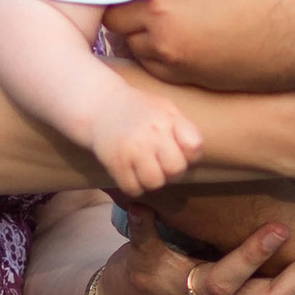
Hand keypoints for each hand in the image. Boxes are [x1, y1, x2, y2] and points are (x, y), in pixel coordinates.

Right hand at [88, 84, 203, 192]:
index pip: (194, 147)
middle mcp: (151, 134)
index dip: (189, 154)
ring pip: (155, 183)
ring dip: (152, 180)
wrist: (100, 105)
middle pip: (176, 170)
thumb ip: (183, 128)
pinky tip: (131, 172)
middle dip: (171, 171)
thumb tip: (194, 153)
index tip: (179, 151)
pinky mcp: (115, 163)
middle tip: (160, 163)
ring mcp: (132, 149)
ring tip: (145, 168)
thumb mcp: (166, 108)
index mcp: (168, 119)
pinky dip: (133, 185)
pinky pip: (133, 189)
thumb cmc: (139, 109)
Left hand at [102, 0, 294, 90]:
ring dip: (147, 30)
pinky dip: (170, 50)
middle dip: (129, 3)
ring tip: (175, 3)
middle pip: (118, 24)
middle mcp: (165, 41)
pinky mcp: (208, 83)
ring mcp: (186, 68)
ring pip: (141, 49)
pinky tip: (195, 26)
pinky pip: (168, 68)